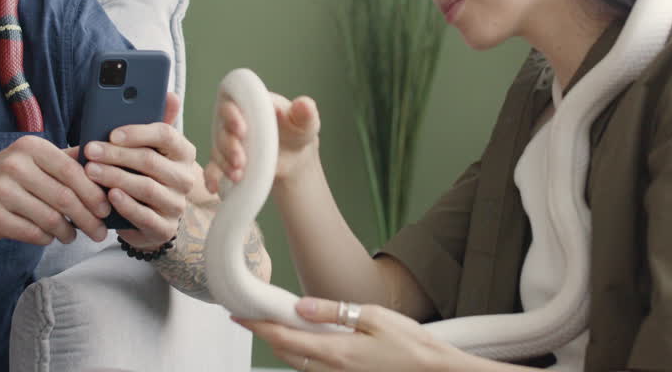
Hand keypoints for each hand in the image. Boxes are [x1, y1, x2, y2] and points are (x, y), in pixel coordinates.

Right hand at [0, 134, 111, 245]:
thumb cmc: (4, 176)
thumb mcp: (31, 158)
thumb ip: (65, 158)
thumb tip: (103, 160)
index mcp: (31, 148)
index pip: (72, 171)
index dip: (93, 193)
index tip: (106, 209)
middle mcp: (15, 166)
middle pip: (64, 197)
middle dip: (88, 218)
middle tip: (99, 232)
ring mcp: (1, 191)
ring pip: (50, 218)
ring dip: (68, 232)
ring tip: (73, 235)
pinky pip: (32, 233)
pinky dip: (47, 238)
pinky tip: (50, 237)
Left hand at [83, 92, 195, 249]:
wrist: (149, 217)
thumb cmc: (144, 173)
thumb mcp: (148, 147)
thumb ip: (153, 120)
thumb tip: (169, 93)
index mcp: (183, 152)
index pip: (166, 135)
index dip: (138, 133)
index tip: (112, 132)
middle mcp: (186, 178)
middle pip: (151, 161)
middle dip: (116, 155)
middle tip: (90, 150)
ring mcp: (177, 205)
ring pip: (146, 188)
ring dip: (115, 177)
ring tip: (91, 171)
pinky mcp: (165, 228)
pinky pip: (145, 216)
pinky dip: (125, 205)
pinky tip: (109, 195)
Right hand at [205, 91, 320, 194]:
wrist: (294, 155)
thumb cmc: (297, 130)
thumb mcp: (306, 122)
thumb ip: (306, 112)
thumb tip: (304, 105)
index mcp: (250, 104)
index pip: (232, 102)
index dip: (232, 115)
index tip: (242, 129)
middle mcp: (234, 120)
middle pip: (222, 129)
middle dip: (229, 146)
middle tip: (241, 160)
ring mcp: (229, 141)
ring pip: (218, 150)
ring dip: (225, 164)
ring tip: (239, 176)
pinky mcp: (227, 160)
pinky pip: (213, 168)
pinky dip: (211, 177)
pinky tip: (214, 187)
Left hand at [234, 297, 463, 371]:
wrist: (433, 370)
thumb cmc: (409, 342)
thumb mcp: (371, 316)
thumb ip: (332, 312)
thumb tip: (299, 306)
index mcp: (335, 352)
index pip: (284, 337)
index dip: (258, 325)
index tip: (238, 314)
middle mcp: (331, 370)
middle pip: (285, 353)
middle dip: (265, 334)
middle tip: (250, 315)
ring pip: (297, 363)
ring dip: (282, 344)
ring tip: (273, 323)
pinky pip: (313, 368)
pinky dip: (301, 353)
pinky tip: (305, 340)